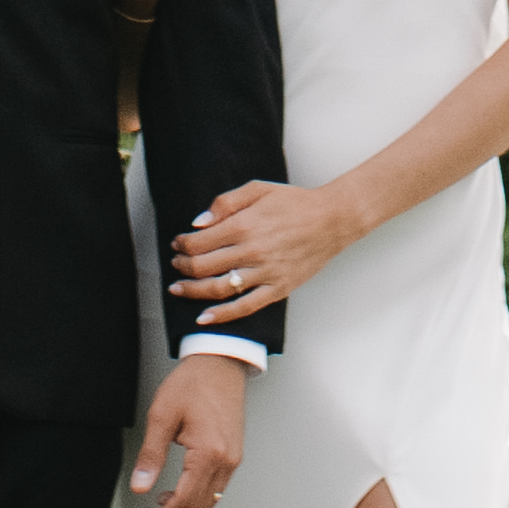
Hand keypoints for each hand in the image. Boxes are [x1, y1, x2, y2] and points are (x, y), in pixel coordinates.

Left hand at [127, 357, 249, 507]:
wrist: (220, 363)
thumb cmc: (194, 382)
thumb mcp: (162, 415)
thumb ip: (151, 455)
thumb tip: (140, 486)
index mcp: (208, 453)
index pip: (182, 503)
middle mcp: (225, 461)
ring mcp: (232, 460)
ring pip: (207, 504)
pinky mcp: (232, 455)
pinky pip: (213, 490)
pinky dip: (193, 500)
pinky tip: (173, 495)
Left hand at [167, 172, 342, 323]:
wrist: (332, 219)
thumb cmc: (295, 202)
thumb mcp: (259, 189)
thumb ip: (225, 203)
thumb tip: (198, 223)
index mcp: (244, 224)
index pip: (200, 242)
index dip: (182, 245)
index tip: (178, 244)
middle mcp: (251, 251)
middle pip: (204, 267)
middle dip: (183, 266)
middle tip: (176, 265)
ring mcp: (265, 273)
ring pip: (218, 289)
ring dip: (193, 290)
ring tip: (179, 288)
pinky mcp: (278, 288)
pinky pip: (245, 306)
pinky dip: (222, 316)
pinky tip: (204, 318)